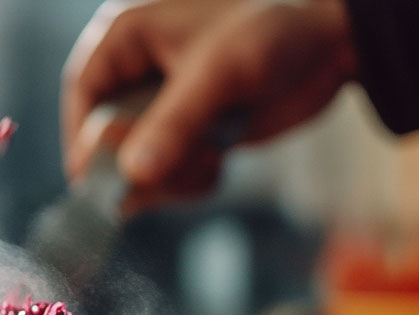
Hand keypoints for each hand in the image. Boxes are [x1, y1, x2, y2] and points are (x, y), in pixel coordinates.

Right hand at [61, 0, 356, 211]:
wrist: (334, 42)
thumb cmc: (273, 29)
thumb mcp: (218, 74)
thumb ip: (173, 124)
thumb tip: (131, 176)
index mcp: (127, 36)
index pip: (84, 93)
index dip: (84, 138)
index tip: (93, 180)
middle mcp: (137, 69)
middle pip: (105, 134)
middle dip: (136, 165)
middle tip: (165, 181)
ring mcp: (162, 103)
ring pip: (135, 160)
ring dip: (167, 177)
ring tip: (207, 163)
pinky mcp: (187, 129)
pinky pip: (165, 170)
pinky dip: (186, 180)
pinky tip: (217, 164)